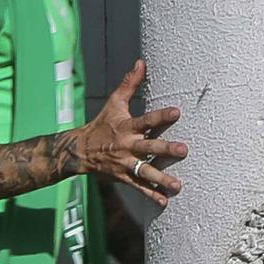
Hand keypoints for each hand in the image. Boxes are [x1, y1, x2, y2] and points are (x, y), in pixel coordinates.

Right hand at [78, 61, 185, 205]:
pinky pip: (138, 186)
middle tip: (184, 150)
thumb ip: (130, 84)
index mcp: (126, 127)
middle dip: (165, 150)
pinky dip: (150, 194)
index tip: (177, 112)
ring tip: (177, 185)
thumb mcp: (114, 103)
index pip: (145, 120)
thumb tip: (141, 62)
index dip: (160, 115)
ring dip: (161, 178)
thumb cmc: (102, 124)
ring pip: (145, 172)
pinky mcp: (123, 176)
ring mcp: (125, 163)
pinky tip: (164, 200)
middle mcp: (127, 146)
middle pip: (148, 148)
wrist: (79, 150)